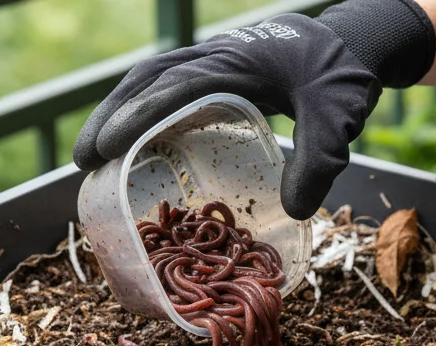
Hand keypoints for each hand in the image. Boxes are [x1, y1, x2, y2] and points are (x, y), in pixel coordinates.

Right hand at [72, 0, 435, 219]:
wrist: (354, 46)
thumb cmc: (344, 78)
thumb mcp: (340, 119)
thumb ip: (321, 160)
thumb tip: (294, 210)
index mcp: (235, 62)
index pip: (173, 88)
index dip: (136, 118)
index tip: (105, 148)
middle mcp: (214, 58)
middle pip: (145, 80)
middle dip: (109, 117)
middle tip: (81, 161)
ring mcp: (212, 65)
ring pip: (150, 83)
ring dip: (118, 115)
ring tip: (91, 159)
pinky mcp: (215, 79)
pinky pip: (168, 92)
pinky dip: (142, 116)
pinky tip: (132, 151)